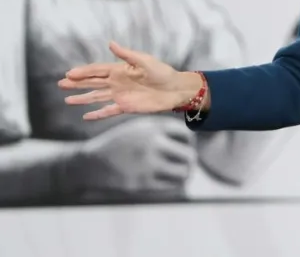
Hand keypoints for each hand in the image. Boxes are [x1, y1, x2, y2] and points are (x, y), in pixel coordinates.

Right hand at [59, 41, 201, 119]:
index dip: (83, 72)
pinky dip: (98, 114)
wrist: (175, 89)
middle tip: (61, 83)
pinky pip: (108, 111)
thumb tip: (110, 43)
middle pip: (93, 83)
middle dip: (77, 83)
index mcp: (120, 69)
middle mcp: (117, 82)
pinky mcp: (126, 107)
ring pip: (97, 97)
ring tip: (68, 100)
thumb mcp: (145, 61)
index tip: (69, 74)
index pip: (97, 70)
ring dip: (83, 98)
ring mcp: (120, 95)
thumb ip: (126, 54)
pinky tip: (86, 117)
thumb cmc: (162, 72)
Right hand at [69, 117, 196, 195]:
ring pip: (182, 173)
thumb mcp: (139, 128)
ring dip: (186, 173)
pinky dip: (176, 183)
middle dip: (190, 159)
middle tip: (189, 161)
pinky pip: (170, 185)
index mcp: (152, 128)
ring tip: (185, 172)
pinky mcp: (141, 183)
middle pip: (188, 155)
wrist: (91, 164)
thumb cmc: (121, 144)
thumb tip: (192, 138)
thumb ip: (163, 129)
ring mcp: (147, 165)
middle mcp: (151, 144)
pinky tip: (173, 180)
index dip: (189, 141)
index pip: (185, 134)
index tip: (186, 145)